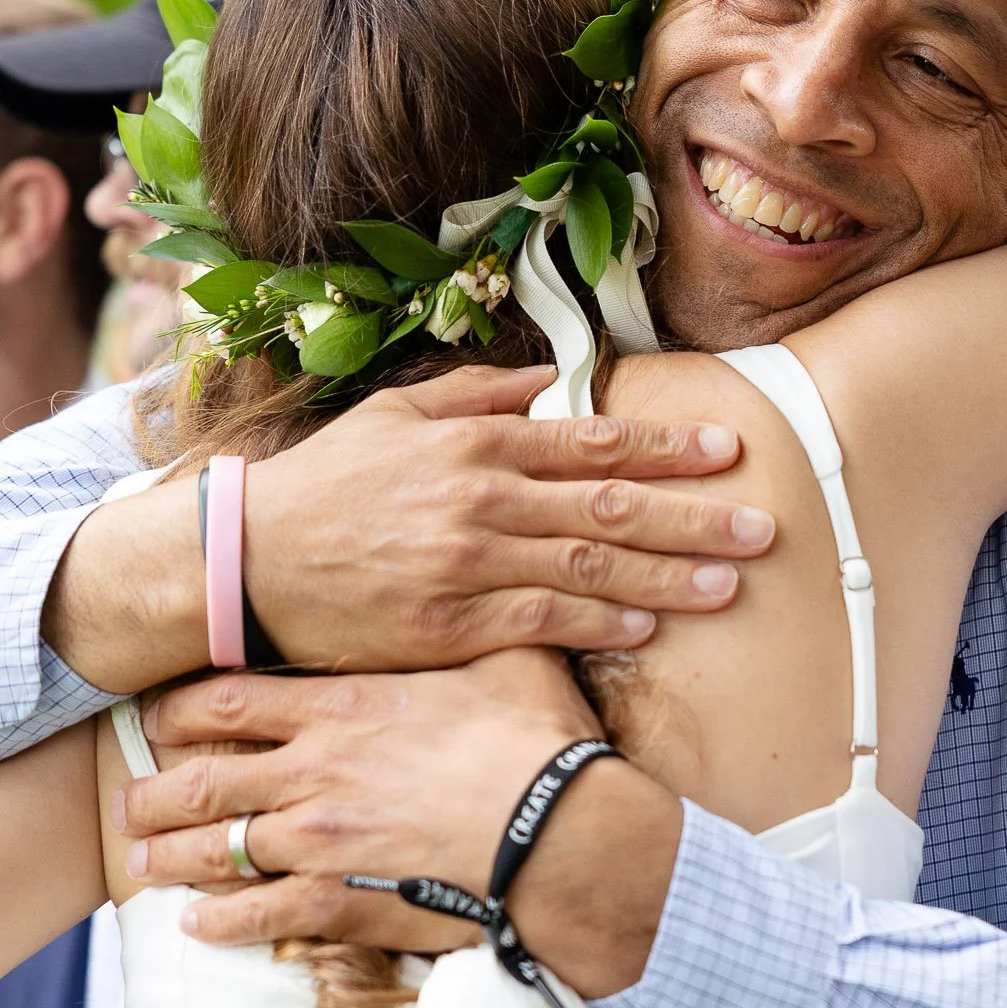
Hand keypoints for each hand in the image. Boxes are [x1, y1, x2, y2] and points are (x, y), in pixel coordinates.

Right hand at [48, 364, 775, 692]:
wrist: (245, 560)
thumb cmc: (325, 485)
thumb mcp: (396, 415)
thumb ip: (478, 392)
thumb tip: (553, 378)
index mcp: (474, 443)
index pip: (592, 440)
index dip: (666, 446)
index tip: (727, 449)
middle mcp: (481, 500)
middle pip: (610, 508)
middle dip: (694, 517)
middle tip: (761, 525)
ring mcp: (467, 565)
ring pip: (588, 570)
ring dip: (668, 578)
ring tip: (731, 583)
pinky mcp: (448, 626)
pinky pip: (540, 626)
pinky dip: (598, 626)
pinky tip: (648, 628)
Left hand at [110, 663, 679, 997]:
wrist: (560, 830)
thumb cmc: (540, 740)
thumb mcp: (511, 657)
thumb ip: (481, 626)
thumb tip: (502, 587)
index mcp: (346, 707)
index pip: (234, 700)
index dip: (183, 708)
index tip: (156, 716)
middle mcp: (315, 771)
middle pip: (207, 777)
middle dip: (156, 790)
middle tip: (126, 799)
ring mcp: (321, 840)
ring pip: (219, 847)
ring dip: (171, 856)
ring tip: (138, 864)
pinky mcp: (341, 900)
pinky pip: (260, 914)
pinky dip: (220, 921)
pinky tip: (196, 924)